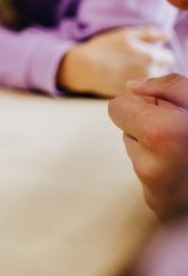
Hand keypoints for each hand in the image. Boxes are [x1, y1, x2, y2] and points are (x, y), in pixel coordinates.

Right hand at [57, 27, 173, 96]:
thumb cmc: (103, 48)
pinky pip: (143, 92)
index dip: (158, 53)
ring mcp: (143, 87)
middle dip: (156, 66)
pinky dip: (138, 87)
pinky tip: (124, 79)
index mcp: (152, 56)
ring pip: (155, 82)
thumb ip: (151, 33)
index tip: (145, 52)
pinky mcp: (133, 95)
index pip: (169, 57)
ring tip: (130, 71)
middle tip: (136, 62)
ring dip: (148, 77)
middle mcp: (151, 72)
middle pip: (164, 70)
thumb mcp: (126, 35)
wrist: (84, 68)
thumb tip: (168, 34)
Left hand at [108, 74, 187, 220]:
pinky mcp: (161, 210)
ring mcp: (155, 193)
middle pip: (127, 131)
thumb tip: (133, 87)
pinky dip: (168, 173)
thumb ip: (169, 86)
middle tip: (185, 135)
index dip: (144, 105)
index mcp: (161, 134)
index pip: (117, 108)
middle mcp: (150, 167)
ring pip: (139, 156)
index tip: (169, 112)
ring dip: (160, 151)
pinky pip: (151, 179)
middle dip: (151, 127)